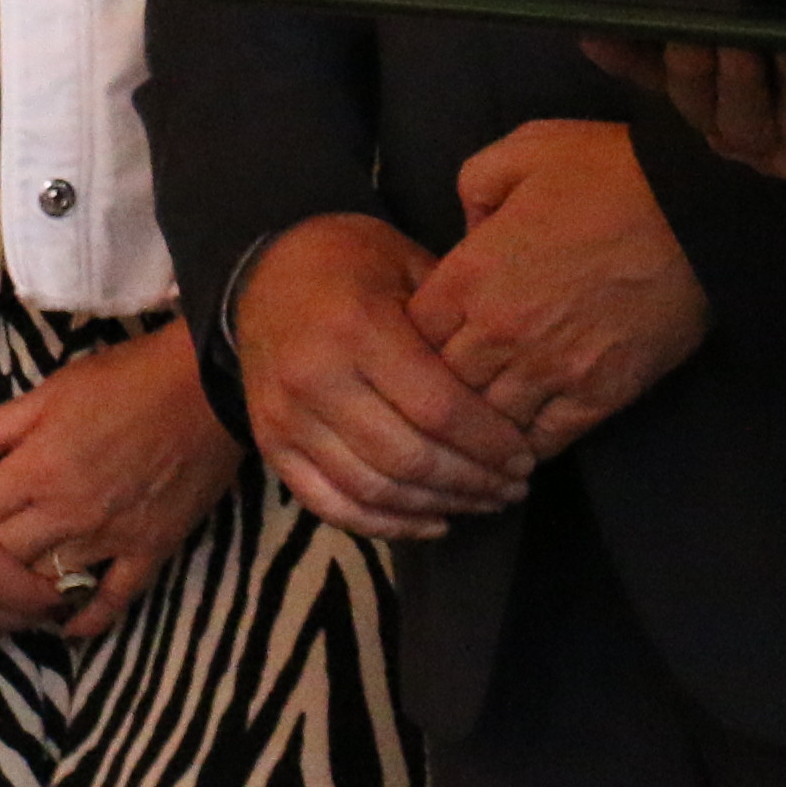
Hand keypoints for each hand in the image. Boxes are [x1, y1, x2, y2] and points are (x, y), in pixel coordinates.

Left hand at [0, 327, 239, 637]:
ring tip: (4, 592)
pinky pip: (112, 600)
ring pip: (46, 584)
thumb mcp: (51, 391)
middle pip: (0, 557)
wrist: (207, 387)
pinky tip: (66, 626)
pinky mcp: (148, 550)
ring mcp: (109, 537)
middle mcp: (67, 511)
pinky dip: (86, 618)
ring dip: (22, 591)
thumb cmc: (125, 380)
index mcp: (37, 467)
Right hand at [231, 214, 538, 541]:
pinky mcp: (270, 446)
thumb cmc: (350, 263)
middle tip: (513, 485)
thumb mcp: (405, 261)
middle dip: (473, 481)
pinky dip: (386, 525)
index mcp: (358, 327)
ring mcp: (287, 417)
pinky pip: (332, 504)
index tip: (525, 455)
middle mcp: (316, 377)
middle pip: (409, 457)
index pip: (438, 407)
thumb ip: (453, 319)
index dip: (489, 442)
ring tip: (483, 501)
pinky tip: (433, 522)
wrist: (260, 278)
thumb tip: (511, 383)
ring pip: (374, 489)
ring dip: (439, 506)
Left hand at [416, 121, 711, 455]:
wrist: (696, 210)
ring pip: (489, 420)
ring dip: (486, 418)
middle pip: (443, 383)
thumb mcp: (524, 149)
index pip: (413, 330)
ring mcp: (549, 369)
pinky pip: (545, 440)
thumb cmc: (608, 172)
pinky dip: (530, 442)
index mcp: (470, 273)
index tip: (434, 332)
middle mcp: (498, 331)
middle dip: (445, 382)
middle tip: (457, 380)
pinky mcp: (597, 396)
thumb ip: (475, 185)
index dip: (418, 334)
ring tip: (489, 416)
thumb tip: (468, 232)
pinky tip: (527, 437)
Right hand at [585, 0, 785, 189]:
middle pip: (693, 105)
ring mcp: (781, 153)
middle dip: (686, 65)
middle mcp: (740, 128)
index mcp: (726, 91)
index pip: (660, 76)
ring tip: (739, 41)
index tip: (591, 27)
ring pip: (736, 126)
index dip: (625, 57)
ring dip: (736, 83)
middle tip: (689, 24)